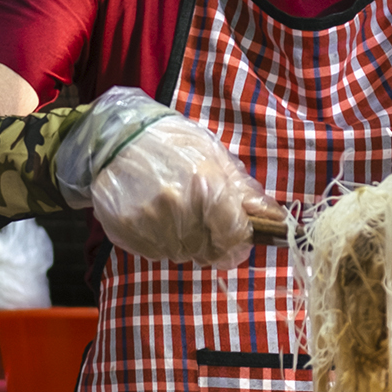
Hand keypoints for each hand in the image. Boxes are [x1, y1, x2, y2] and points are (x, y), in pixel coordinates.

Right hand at [89, 115, 273, 263]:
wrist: (115, 136)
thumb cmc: (171, 141)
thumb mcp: (214, 155)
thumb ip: (244, 191)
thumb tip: (276, 218)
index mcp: (207, 185)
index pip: (234, 238)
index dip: (238, 243)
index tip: (235, 240)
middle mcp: (178, 207)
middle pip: (208, 252)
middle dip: (211, 243)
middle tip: (200, 221)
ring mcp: (148, 221)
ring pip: (180, 255)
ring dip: (184, 242)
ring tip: (174, 213)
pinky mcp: (126, 231)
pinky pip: (154, 253)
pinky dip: (158, 241)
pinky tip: (153, 216)